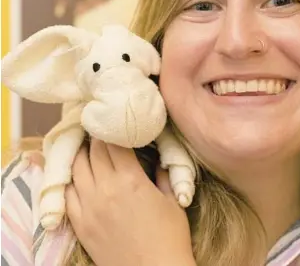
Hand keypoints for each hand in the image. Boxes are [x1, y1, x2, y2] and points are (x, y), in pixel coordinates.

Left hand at [65, 139, 195, 265]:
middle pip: (92, 152)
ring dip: (82, 156)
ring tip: (88, 149)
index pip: (113, 143)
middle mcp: (105, 189)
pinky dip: (70, 180)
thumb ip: (163, 175)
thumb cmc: (170, 236)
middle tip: (101, 132)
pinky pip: (67, 195)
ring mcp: (89, 208)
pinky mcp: (81, 225)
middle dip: (97, 138)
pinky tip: (77, 176)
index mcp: (130, 180)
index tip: (114, 123)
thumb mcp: (172, 200)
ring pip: (76, 170)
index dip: (113, 130)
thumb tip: (158, 159)